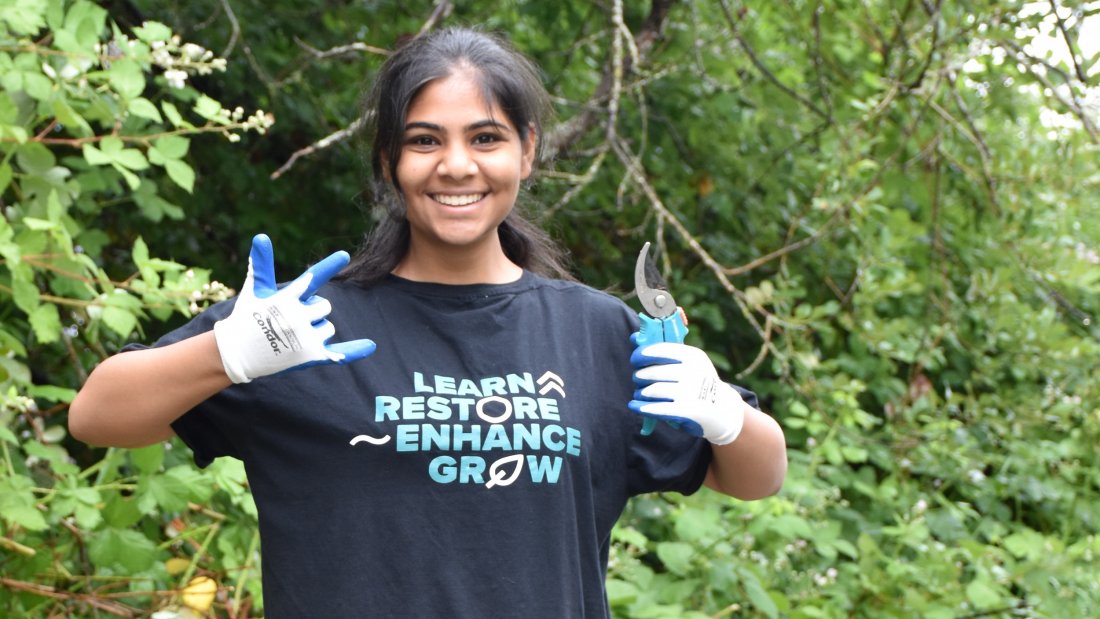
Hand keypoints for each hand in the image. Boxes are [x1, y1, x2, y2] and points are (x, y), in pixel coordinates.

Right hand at [213, 234, 376, 383]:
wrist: (236, 353)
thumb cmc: (247, 316)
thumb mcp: (255, 290)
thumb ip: (262, 264)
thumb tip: (261, 236)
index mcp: (286, 299)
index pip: (311, 278)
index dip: (329, 265)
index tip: (344, 255)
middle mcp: (298, 317)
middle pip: (325, 306)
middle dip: (313, 310)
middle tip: (290, 318)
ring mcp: (305, 338)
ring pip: (328, 327)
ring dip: (316, 330)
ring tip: (292, 336)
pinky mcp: (310, 356)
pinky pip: (338, 352)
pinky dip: (354, 350)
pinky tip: (370, 345)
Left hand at [629, 342, 745, 444]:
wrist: (722, 411)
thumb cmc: (697, 383)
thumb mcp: (688, 363)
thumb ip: (662, 351)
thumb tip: (633, 337)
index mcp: (693, 356)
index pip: (660, 350)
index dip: (642, 354)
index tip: (635, 360)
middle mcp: (693, 372)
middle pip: (653, 372)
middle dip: (640, 375)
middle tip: (637, 379)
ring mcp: (690, 392)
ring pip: (652, 390)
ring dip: (640, 392)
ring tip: (639, 393)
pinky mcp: (686, 411)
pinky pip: (657, 408)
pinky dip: (642, 407)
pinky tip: (634, 406)